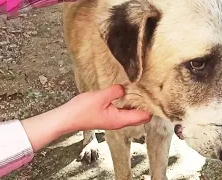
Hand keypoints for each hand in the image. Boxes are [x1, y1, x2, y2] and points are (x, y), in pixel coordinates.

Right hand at [21, 84, 151, 151]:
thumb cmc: (81, 110)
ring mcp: (114, 120)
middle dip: (146, 106)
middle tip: (149, 91)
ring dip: (137, 105)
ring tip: (140, 91)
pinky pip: (124, 112)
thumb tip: (126, 87)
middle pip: (140, 117)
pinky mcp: (109, 117)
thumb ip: (116, 91)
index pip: (143, 116)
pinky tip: (127, 94)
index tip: (155, 95)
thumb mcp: (100, 97)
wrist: (66, 118)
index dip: (150, 107)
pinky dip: (128, 105)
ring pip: (132, 114)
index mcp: (120, 120)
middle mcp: (119, 122)